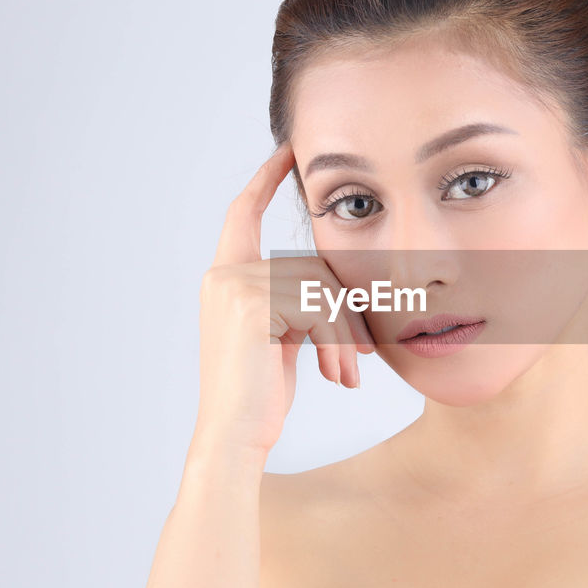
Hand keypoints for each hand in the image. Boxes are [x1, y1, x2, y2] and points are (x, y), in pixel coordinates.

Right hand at [192, 144, 374, 455]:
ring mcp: (234, 287)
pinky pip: (318, 308)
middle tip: (364, 357)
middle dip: (344, 313)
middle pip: (310, 267)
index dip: (265, 180)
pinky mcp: (251, 306)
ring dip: (345, 337)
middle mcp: (223, 275)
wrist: (235, 437)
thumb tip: (345, 296)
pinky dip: (338, 344)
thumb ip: (299, 304)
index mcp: (225, 278)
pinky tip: (337, 376)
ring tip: (349, 375)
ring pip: (320, 289)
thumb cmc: (260, 396)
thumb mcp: (283, 338)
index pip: (243, 213)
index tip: (287, 151)